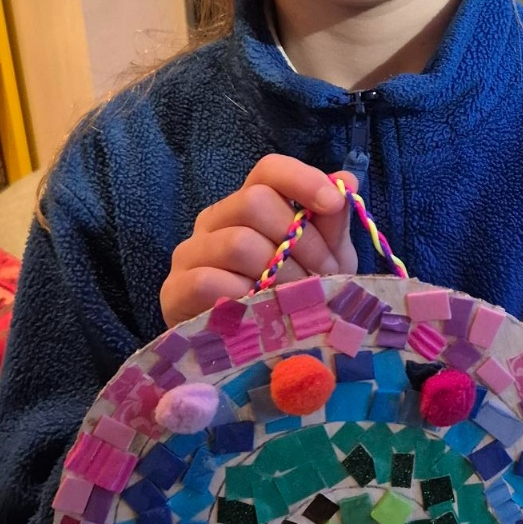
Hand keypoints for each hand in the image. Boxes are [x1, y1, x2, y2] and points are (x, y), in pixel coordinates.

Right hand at [160, 156, 357, 327]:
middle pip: (254, 202)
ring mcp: (191, 253)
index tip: (333, 203)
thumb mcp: (322, 260)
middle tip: (324, 275)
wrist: (253, 353)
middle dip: (300, 240)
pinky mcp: (175, 290)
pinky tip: (260, 313)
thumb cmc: (291, 297)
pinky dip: (244, 297)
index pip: (268, 170)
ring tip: (297, 298)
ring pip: (237, 242)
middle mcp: (215, 220)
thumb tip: (347, 182)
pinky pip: (209, 281)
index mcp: (249, 204)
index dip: (302, 179)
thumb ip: (332, 223)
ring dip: (278, 273)